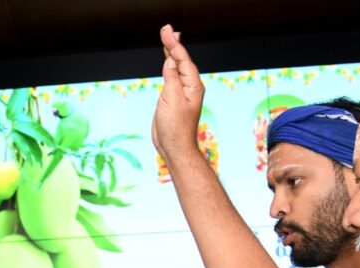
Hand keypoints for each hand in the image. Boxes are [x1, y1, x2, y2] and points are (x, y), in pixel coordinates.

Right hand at [151, 24, 204, 163]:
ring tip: (167, 38)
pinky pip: (170, 77)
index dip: (174, 44)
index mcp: (193, 86)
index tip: (167, 31)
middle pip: (181, 61)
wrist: (174, 147)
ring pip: (175, 68)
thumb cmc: (175, 127)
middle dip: (173, 45)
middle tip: (167, 29)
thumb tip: (170, 61)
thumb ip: (171, 78)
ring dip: (171, 53)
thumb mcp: (172, 99)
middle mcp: (189, 87)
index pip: (183, 59)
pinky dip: (168, 66)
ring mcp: (180, 93)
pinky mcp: (172, 99)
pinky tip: (167, 60)